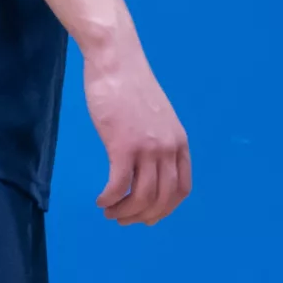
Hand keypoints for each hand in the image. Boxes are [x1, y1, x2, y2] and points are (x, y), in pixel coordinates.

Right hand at [83, 31, 191, 225]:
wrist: (117, 64)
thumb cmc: (132, 89)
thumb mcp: (157, 119)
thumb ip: (159, 142)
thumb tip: (149, 169)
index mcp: (179, 142)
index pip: (182, 188)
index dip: (165, 209)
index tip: (147, 216)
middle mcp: (169, 148)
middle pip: (164, 198)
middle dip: (143, 216)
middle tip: (122, 219)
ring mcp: (148, 147)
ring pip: (142, 197)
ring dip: (124, 212)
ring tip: (109, 211)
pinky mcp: (123, 145)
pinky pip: (119, 186)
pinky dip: (109, 199)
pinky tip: (101, 199)